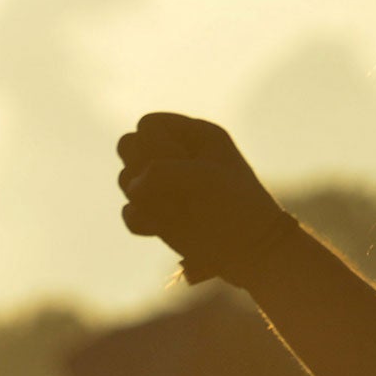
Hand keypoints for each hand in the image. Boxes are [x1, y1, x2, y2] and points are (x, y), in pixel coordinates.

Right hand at [117, 113, 293, 285]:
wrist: (251, 251)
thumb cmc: (238, 206)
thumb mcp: (205, 177)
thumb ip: (162, 171)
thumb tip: (132, 189)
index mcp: (195, 136)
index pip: (148, 124)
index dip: (155, 143)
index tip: (182, 162)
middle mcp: (176, 157)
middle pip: (128, 146)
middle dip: (141, 166)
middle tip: (174, 186)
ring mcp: (165, 187)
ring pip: (125, 179)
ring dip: (145, 196)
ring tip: (176, 210)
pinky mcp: (158, 216)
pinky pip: (129, 213)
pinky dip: (142, 221)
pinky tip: (163, 229)